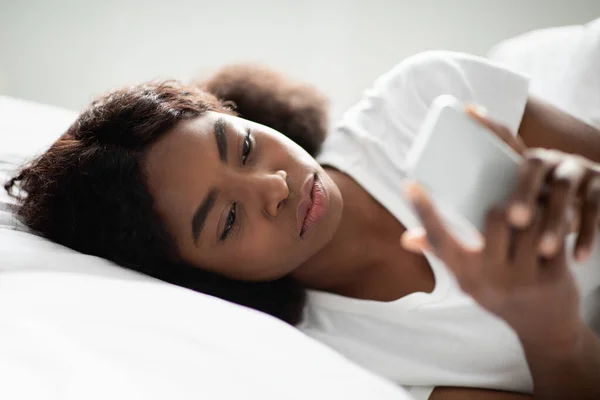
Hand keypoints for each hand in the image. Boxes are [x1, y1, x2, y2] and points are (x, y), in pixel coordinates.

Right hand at [403, 182, 581, 343]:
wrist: (545, 330)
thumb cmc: (500, 294)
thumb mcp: (468, 280)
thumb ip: (443, 254)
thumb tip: (407, 238)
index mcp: (465, 276)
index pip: (439, 239)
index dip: (424, 211)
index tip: (410, 185)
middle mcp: (490, 279)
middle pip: (496, 217)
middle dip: (505, 208)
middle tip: (513, 209)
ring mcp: (523, 281)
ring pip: (529, 223)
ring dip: (536, 213)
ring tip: (538, 217)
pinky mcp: (553, 278)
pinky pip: (555, 236)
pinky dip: (560, 227)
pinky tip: (561, 228)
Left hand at [405, 107, 599, 261]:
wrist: (585, 220)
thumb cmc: (529, 222)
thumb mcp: (500, 221)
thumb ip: (460, 228)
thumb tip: (407, 240)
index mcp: (518, 166)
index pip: (502, 140)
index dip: (487, 124)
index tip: (466, 109)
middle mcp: (547, 161)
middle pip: (532, 168)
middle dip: (524, 193)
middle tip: (513, 220)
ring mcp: (577, 172)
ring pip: (566, 192)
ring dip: (556, 221)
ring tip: (546, 251)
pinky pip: (596, 210)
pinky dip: (588, 235)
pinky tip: (579, 259)